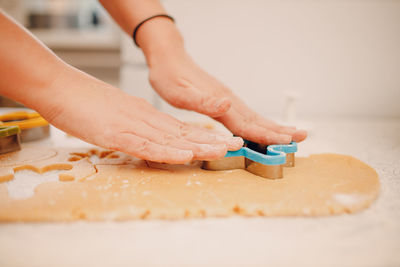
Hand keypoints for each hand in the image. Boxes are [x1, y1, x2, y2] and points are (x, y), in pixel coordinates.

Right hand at [37, 66, 242, 163]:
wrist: (61, 88)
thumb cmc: (86, 102)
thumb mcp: (118, 116)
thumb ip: (136, 128)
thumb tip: (150, 139)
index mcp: (146, 116)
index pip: (180, 128)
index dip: (204, 136)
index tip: (224, 141)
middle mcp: (145, 119)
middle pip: (183, 132)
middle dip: (211, 140)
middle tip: (236, 145)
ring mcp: (132, 126)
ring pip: (171, 138)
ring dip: (198, 145)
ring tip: (223, 150)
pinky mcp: (117, 133)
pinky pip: (147, 145)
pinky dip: (168, 151)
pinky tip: (185, 155)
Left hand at [148, 51, 306, 144]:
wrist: (169, 59)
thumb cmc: (170, 77)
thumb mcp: (180, 92)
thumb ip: (203, 101)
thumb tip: (227, 104)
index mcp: (220, 103)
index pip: (246, 123)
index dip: (266, 135)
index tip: (286, 142)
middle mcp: (228, 101)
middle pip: (257, 120)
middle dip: (279, 131)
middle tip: (302, 138)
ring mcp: (227, 99)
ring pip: (254, 117)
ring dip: (273, 127)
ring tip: (292, 134)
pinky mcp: (223, 100)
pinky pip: (245, 115)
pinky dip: (258, 123)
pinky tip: (263, 127)